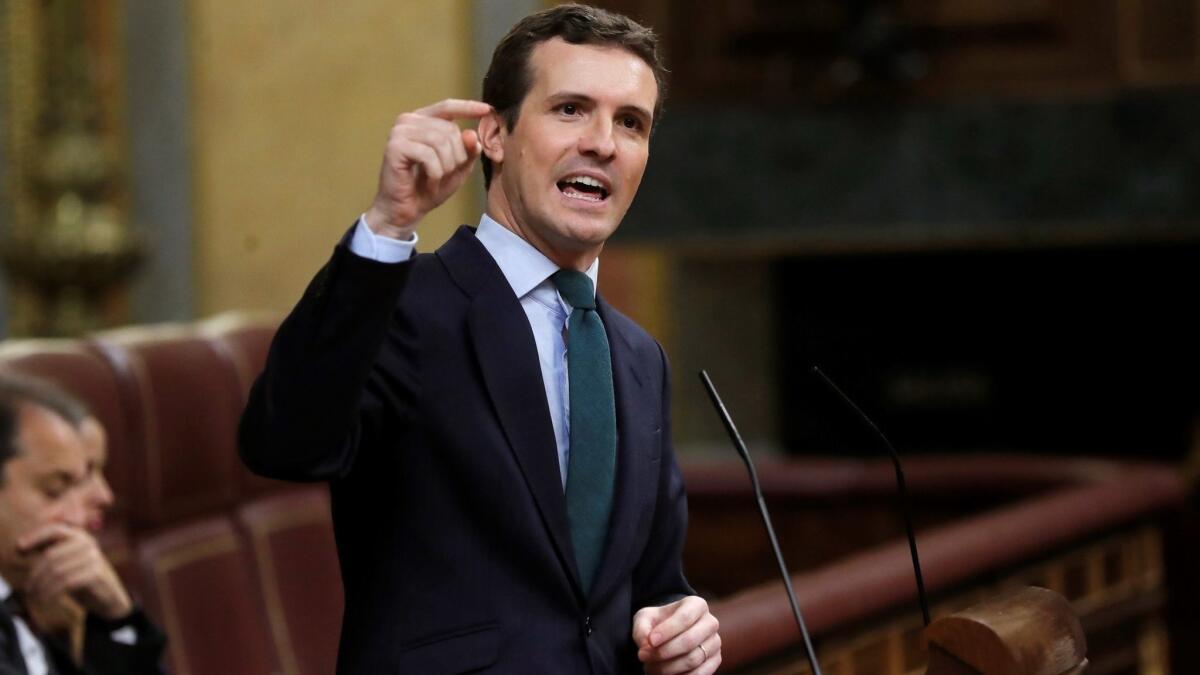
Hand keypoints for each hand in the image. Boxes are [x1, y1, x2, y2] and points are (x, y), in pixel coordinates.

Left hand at [18, 524, 131, 620]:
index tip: (19, 548)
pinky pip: (66, 582)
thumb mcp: (66, 562)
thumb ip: (49, 553)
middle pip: (51, 556)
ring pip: (57, 570)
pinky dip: (52, 593)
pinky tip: (47, 599)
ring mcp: (93, 557)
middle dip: (36, 574)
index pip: (55, 530)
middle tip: (29, 589)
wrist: (109, 596)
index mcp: (80, 536)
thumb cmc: (82, 578)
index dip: (35, 536)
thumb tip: (20, 548)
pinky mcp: (96, 573)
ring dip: (42, 586)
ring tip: (35, 596)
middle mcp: (88, 543)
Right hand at [365, 98, 491, 238]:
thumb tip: (472, 134)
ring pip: (440, 141)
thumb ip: (468, 151)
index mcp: (423, 121)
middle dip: (457, 156)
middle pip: (450, 129)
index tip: (488, 110)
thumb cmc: (429, 187)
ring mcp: (400, 132)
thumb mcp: (458, 168)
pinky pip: (428, 155)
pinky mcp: (395, 147)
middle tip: (447, 174)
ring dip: (446, 166)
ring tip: (437, 179)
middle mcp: (409, 121)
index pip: (447, 106)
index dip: (468, 107)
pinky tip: (429, 182)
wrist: (406, 210)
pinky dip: (435, 173)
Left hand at [633, 595, 720, 673]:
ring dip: (667, 667)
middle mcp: (710, 622)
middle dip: (663, 652)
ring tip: (650, 666)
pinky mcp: (715, 660)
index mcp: (696, 605)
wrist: (671, 634)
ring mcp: (715, 642)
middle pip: (689, 641)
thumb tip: (645, 645)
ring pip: (693, 660)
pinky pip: (699, 674)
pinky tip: (664, 674)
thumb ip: (642, 629)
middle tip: (643, 657)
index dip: (667, 631)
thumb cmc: (658, 623)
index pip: (685, 617)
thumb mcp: (645, 619)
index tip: (650, 642)